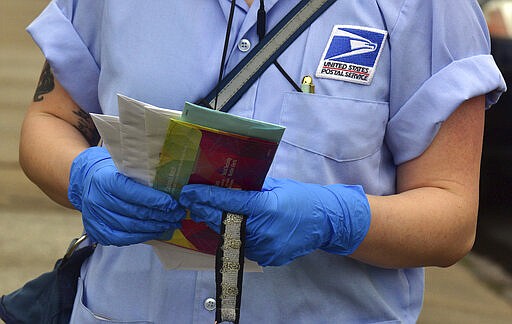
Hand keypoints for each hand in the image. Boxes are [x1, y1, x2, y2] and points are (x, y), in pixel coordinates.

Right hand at [68, 147, 185, 245]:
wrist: (87, 181)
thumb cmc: (112, 172)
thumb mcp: (124, 168)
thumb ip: (142, 177)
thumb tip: (172, 188)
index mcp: (105, 180)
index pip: (133, 193)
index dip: (155, 200)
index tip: (173, 203)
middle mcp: (97, 200)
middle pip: (134, 212)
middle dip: (160, 215)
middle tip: (177, 215)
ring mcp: (95, 218)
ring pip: (131, 227)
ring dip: (155, 227)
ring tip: (171, 224)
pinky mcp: (97, 232)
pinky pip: (123, 239)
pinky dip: (142, 236)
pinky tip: (156, 232)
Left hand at [179, 178, 370, 265]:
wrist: (325, 221)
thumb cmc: (301, 197)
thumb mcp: (275, 186)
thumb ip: (251, 188)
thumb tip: (227, 185)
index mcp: (265, 207)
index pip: (228, 202)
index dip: (206, 197)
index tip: (189, 192)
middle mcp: (263, 230)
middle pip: (224, 222)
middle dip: (205, 211)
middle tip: (191, 202)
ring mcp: (266, 248)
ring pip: (231, 238)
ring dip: (217, 226)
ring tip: (207, 213)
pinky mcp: (268, 258)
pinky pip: (243, 248)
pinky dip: (234, 238)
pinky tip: (228, 228)